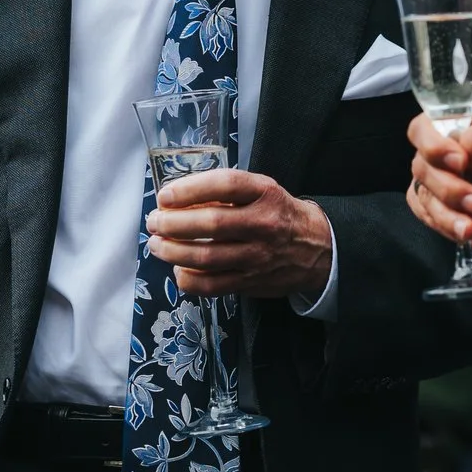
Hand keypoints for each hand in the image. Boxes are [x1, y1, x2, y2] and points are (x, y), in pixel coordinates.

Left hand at [146, 169, 334, 297]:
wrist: (316, 248)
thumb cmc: (278, 213)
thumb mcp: (262, 190)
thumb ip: (225, 192)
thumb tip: (178, 199)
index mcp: (265, 193)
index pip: (225, 185)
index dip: (190, 189)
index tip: (166, 195)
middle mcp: (263, 224)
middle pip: (211, 223)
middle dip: (173, 223)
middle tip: (154, 221)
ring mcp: (258, 256)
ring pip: (206, 257)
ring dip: (173, 251)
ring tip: (156, 244)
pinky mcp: (251, 282)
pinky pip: (212, 285)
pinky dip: (188, 279)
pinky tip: (178, 269)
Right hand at [405, 110, 471, 250]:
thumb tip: (470, 137)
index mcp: (453, 128)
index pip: (423, 129)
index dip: (434, 145)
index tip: (460, 161)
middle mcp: (436, 152)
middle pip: (422, 167)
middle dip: (450, 189)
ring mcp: (431, 181)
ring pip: (424, 197)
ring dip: (449, 215)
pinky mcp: (432, 207)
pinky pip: (430, 219)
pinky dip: (452, 229)